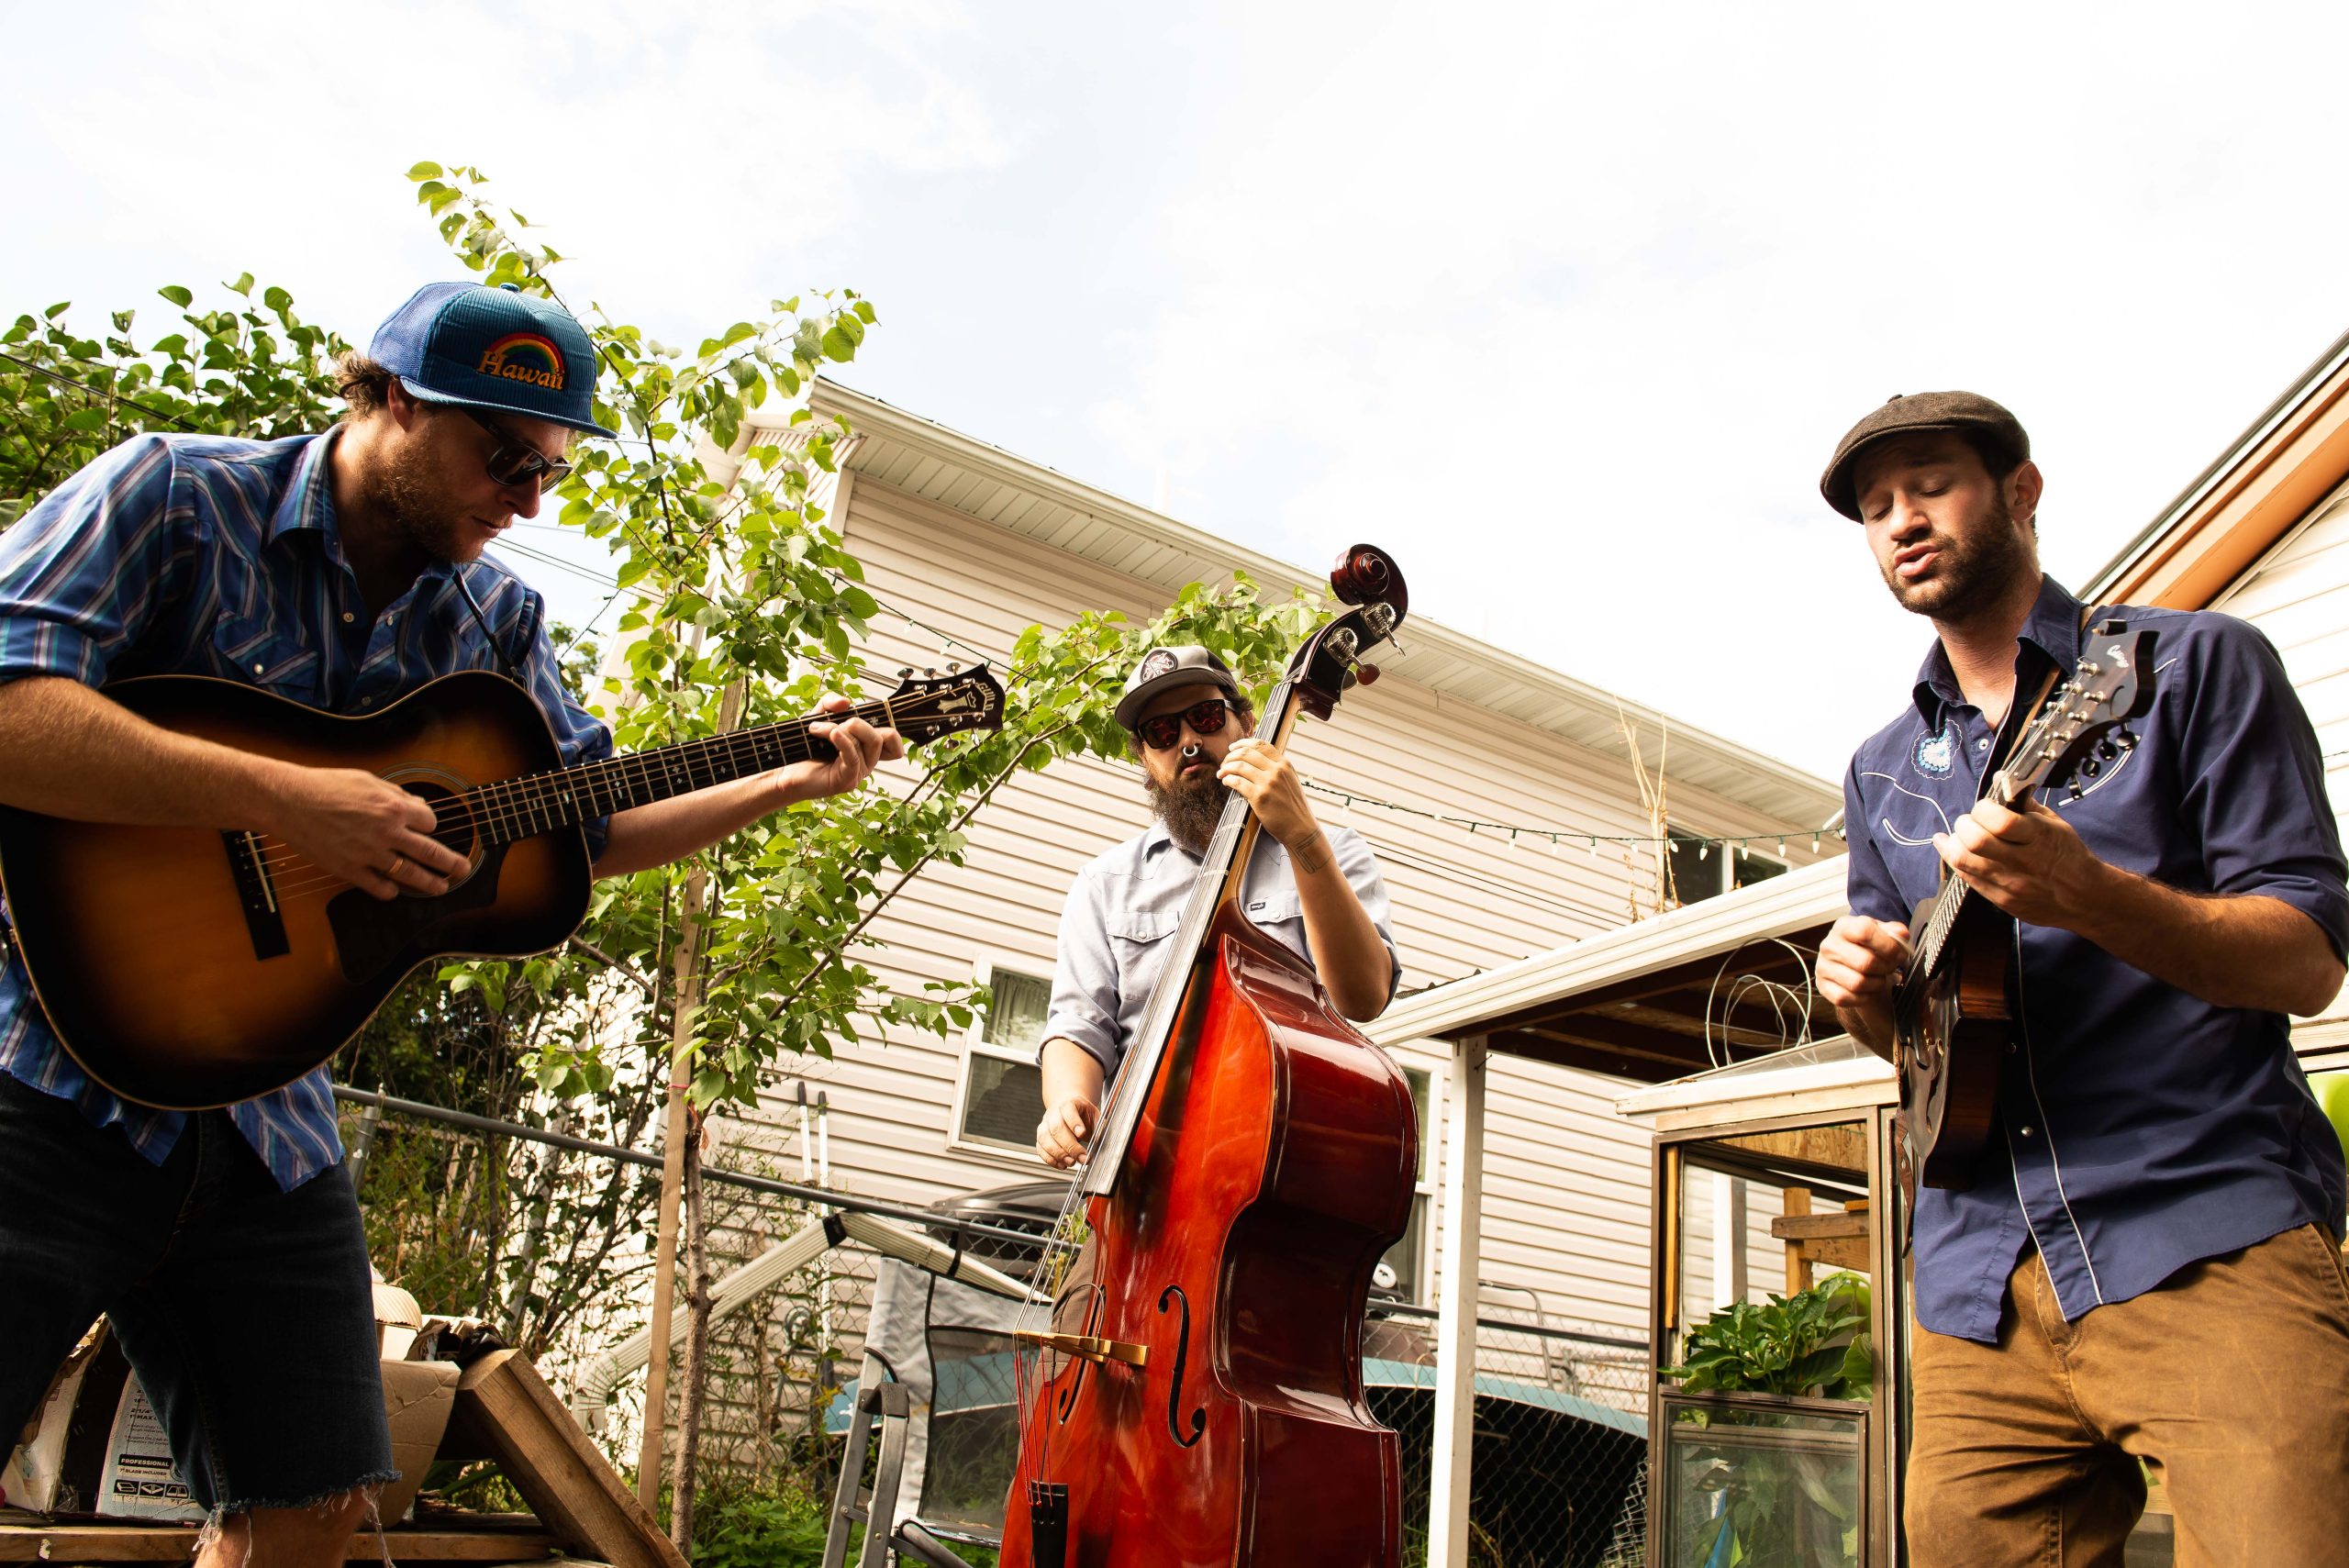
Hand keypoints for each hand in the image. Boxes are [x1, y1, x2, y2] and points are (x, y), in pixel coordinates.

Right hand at [261, 764, 470, 901]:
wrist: (289, 801)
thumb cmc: (326, 786)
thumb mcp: (368, 780)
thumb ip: (396, 795)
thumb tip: (418, 805)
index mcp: (393, 807)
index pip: (429, 822)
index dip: (429, 823)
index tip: (427, 827)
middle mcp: (386, 832)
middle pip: (430, 852)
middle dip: (451, 863)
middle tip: (463, 868)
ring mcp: (369, 854)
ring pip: (409, 874)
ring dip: (429, 883)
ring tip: (441, 887)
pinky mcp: (349, 869)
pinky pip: (378, 887)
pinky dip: (390, 890)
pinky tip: (395, 890)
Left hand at [782, 695, 904, 803]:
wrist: (787, 771)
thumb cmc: (805, 748)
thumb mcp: (819, 716)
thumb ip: (831, 703)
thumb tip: (845, 701)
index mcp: (866, 747)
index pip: (893, 739)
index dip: (890, 728)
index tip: (867, 719)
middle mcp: (867, 760)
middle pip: (885, 736)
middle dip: (859, 723)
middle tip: (835, 723)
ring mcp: (860, 771)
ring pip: (867, 743)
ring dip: (839, 729)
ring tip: (816, 728)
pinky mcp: (848, 779)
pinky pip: (854, 756)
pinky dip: (843, 740)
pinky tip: (831, 734)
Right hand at [1037, 1093, 1098, 1168]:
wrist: (1067, 1108)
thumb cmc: (1082, 1113)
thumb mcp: (1094, 1115)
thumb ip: (1098, 1126)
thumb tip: (1099, 1140)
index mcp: (1069, 1104)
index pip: (1068, 1110)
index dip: (1074, 1123)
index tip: (1082, 1134)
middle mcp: (1053, 1113)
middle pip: (1056, 1128)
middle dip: (1070, 1146)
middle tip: (1081, 1157)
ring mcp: (1045, 1125)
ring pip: (1045, 1139)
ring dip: (1058, 1154)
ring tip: (1072, 1162)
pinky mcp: (1040, 1137)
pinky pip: (1040, 1149)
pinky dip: (1050, 1159)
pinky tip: (1061, 1164)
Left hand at [1217, 738, 1314, 847]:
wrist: (1301, 828)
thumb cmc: (1293, 807)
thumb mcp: (1290, 780)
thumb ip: (1277, 769)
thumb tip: (1257, 760)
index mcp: (1284, 764)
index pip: (1261, 744)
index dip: (1243, 743)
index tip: (1233, 747)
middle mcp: (1277, 770)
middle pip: (1246, 753)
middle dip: (1230, 756)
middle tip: (1224, 764)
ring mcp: (1268, 783)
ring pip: (1239, 766)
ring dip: (1226, 768)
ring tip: (1221, 774)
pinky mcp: (1259, 797)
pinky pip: (1237, 782)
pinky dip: (1228, 780)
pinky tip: (1226, 782)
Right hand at [1817, 914, 1909, 1049]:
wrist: (1849, 960)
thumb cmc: (1867, 945)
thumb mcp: (1881, 933)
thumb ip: (1894, 931)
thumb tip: (1901, 934)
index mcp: (1843, 927)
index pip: (1864, 931)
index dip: (1887, 945)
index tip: (1898, 953)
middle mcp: (1829, 946)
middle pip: (1865, 962)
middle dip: (1886, 968)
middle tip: (1891, 967)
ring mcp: (1823, 967)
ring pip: (1858, 983)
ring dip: (1877, 984)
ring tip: (1879, 977)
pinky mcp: (1823, 987)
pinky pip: (1846, 998)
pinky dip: (1863, 997)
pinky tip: (1867, 989)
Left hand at [1933, 796, 2104, 928]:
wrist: (2085, 898)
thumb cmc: (2070, 856)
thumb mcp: (2055, 824)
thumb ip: (2024, 802)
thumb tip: (2001, 778)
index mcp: (2039, 838)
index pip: (1999, 820)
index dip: (1983, 809)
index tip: (1984, 807)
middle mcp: (2023, 862)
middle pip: (1975, 841)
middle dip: (1964, 825)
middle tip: (1969, 822)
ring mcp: (2011, 884)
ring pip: (1963, 861)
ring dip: (1953, 843)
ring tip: (1956, 835)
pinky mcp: (2001, 900)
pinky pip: (1967, 878)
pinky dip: (1956, 861)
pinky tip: (1954, 850)